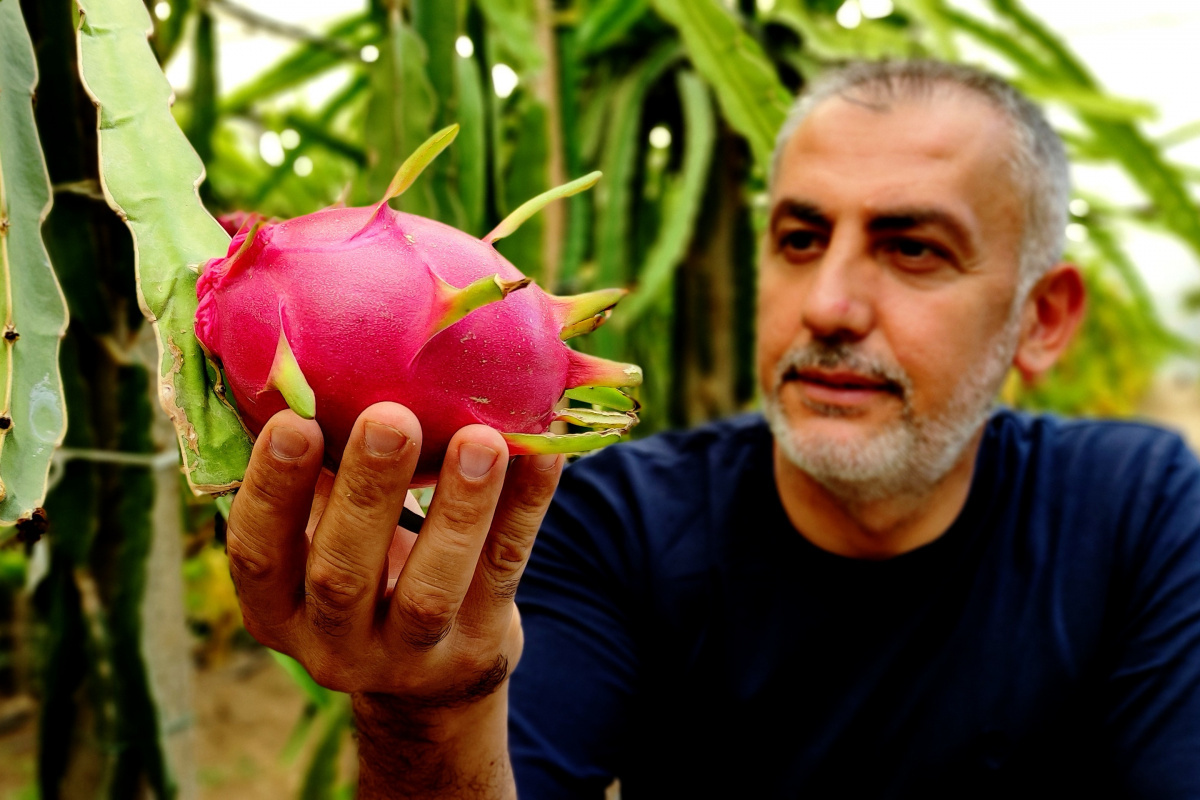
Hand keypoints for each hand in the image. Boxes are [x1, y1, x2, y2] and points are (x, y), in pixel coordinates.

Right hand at [225, 400, 562, 707]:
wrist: (428, 674)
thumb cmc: (360, 566)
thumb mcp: (319, 535)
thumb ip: (312, 469)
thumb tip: (299, 353)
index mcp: (276, 608)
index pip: (258, 554)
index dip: (272, 491)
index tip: (293, 421)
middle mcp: (333, 645)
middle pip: (342, 575)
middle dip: (367, 492)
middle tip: (390, 417)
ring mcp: (410, 656)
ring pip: (431, 588)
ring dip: (458, 509)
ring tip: (480, 438)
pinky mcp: (477, 648)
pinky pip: (503, 572)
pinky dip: (525, 510)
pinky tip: (543, 454)